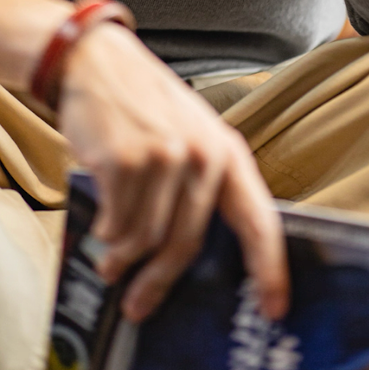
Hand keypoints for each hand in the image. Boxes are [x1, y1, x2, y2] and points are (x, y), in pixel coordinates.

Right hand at [59, 22, 288, 322]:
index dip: (269, 268)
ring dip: (122, 261)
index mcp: (226, 150)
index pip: (259, 219)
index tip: (272, 307)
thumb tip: (192, 252)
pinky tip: (100, 228)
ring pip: (145, 239)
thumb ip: (199, 181)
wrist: (96, 62)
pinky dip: (105, 234)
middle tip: (140, 304)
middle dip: (160, 281)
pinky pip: (115, 223)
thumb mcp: (188, 131)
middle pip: (186, 241)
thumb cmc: (142, 103)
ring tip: (110, 266)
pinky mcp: (124, 162)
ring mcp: (162, 158)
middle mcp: (200, 155)